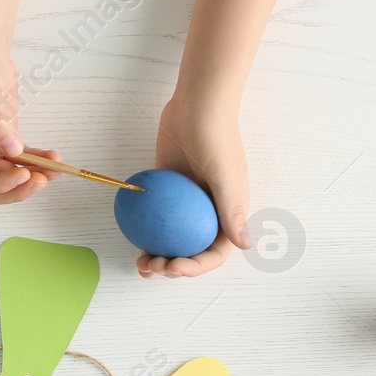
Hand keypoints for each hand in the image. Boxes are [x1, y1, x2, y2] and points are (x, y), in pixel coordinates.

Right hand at [0, 44, 62, 204]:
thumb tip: (13, 151)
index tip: (22, 175)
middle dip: (16, 188)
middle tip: (42, 180)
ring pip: (9, 178)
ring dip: (32, 177)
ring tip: (56, 169)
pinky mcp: (2, 144)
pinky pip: (20, 161)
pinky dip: (37, 162)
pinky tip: (54, 159)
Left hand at [136, 96, 252, 277]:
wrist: (196, 108)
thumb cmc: (216, 139)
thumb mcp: (226, 177)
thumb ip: (231, 212)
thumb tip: (245, 246)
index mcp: (228, 216)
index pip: (214, 253)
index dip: (196, 267)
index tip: (175, 266)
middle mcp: (208, 215)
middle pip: (191, 252)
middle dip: (173, 267)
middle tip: (153, 265)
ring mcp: (186, 206)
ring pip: (172, 240)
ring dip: (157, 256)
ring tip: (140, 263)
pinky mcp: (167, 194)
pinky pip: (156, 220)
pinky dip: (145, 233)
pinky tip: (130, 239)